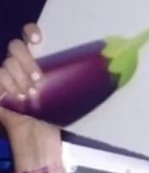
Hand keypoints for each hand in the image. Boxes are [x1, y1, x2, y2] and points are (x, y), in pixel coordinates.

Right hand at [0, 24, 61, 163]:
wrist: (38, 142)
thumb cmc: (54, 119)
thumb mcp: (66, 95)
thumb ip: (74, 79)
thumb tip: (114, 68)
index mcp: (37, 64)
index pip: (28, 36)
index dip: (31, 31)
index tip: (39, 39)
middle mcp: (19, 67)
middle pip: (15, 46)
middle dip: (26, 61)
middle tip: (38, 81)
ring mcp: (5, 78)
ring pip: (7, 64)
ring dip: (19, 79)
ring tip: (29, 96)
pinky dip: (6, 86)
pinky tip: (16, 98)